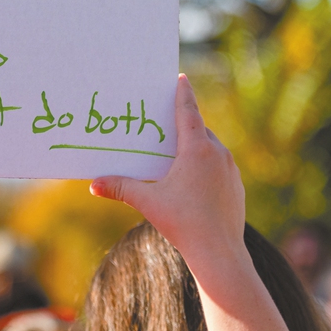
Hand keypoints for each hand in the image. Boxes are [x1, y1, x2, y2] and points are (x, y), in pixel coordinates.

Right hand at [88, 75, 248, 280]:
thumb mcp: (148, 202)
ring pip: (212, 149)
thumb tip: (94, 184)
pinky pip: (220, 167)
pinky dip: (206, 167)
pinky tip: (193, 181)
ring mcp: (231, 170)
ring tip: (177, 154)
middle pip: (199, 130)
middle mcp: (218, 154)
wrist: (219, 252)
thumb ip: (121, 188)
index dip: (183, 94)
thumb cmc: (183, 223)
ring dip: (195, 147)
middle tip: (167, 122)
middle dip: (184, 126)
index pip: (188, 112)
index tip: (181, 78)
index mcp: (197, 150)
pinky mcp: (236, 187)